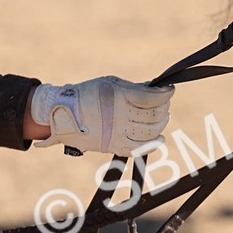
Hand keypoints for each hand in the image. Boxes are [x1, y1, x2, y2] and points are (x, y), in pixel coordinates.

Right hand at [28, 77, 171, 156]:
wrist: (63, 113)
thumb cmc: (87, 93)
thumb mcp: (110, 83)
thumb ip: (133, 88)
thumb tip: (154, 89)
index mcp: (119, 96)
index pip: (152, 97)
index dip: (165, 93)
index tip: (170, 89)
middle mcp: (120, 115)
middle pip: (154, 115)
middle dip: (164, 106)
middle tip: (165, 102)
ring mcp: (117, 132)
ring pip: (150, 131)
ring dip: (161, 123)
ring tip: (163, 116)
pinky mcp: (113, 145)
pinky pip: (139, 149)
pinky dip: (153, 144)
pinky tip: (159, 138)